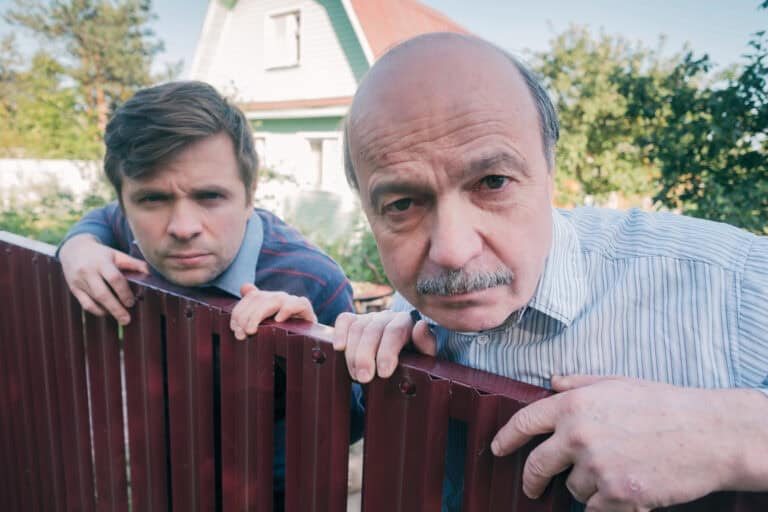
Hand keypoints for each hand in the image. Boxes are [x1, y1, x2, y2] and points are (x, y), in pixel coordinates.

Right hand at [59, 234, 149, 324]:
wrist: (74, 249)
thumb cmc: (101, 254)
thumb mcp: (117, 254)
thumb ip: (134, 263)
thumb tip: (151, 273)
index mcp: (101, 262)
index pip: (114, 278)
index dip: (124, 292)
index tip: (131, 302)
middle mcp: (88, 272)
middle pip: (102, 294)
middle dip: (115, 309)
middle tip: (127, 320)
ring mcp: (79, 282)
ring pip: (93, 301)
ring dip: (108, 311)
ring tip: (121, 317)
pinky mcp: (74, 289)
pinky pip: (86, 305)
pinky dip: (97, 311)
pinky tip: (107, 312)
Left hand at [229, 283, 316, 339]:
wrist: (306, 340)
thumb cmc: (282, 333)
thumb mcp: (265, 323)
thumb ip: (252, 308)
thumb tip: (244, 287)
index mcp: (267, 299)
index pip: (250, 298)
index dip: (239, 312)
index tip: (234, 330)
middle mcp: (279, 297)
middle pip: (259, 299)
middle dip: (245, 317)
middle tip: (240, 335)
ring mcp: (293, 302)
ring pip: (274, 301)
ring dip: (258, 315)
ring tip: (251, 331)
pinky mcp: (307, 311)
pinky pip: (300, 304)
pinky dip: (289, 309)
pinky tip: (278, 320)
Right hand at [333, 310, 435, 382]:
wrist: (400, 363)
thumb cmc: (414, 361)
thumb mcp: (424, 357)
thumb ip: (426, 344)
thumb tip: (420, 325)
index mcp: (407, 323)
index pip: (395, 332)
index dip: (387, 352)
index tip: (383, 373)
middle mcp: (388, 316)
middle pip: (373, 330)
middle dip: (366, 356)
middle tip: (364, 378)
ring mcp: (370, 318)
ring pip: (357, 328)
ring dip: (353, 354)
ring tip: (356, 376)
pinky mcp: (355, 321)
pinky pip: (344, 320)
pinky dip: (340, 332)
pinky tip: (339, 348)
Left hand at [490, 375, 767, 510]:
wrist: (706, 434)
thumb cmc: (662, 405)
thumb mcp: (615, 383)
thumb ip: (578, 384)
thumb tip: (551, 381)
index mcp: (573, 405)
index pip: (523, 423)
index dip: (505, 438)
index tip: (497, 449)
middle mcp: (578, 436)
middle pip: (536, 465)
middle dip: (531, 479)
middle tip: (532, 487)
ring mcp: (596, 468)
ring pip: (571, 488)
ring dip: (585, 487)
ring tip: (616, 471)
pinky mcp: (616, 496)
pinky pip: (593, 509)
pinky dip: (604, 505)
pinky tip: (624, 491)